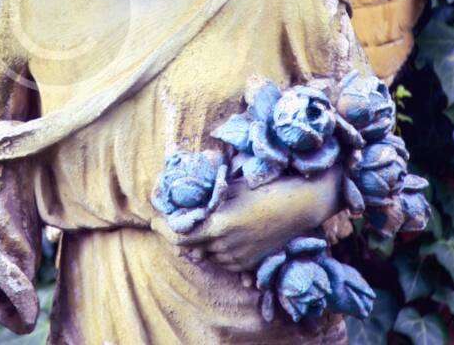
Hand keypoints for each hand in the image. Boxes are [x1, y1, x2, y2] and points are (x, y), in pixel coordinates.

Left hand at [151, 165, 341, 271]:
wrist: (299, 205)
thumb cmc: (264, 189)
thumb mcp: (230, 189)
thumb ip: (206, 200)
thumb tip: (185, 201)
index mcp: (219, 226)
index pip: (180, 237)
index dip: (163, 230)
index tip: (154, 220)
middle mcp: (225, 247)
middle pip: (190, 249)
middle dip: (179, 236)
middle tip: (173, 222)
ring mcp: (238, 258)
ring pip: (206, 255)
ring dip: (198, 243)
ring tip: (200, 225)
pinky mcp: (248, 264)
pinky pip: (222, 260)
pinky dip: (215, 249)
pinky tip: (219, 235)